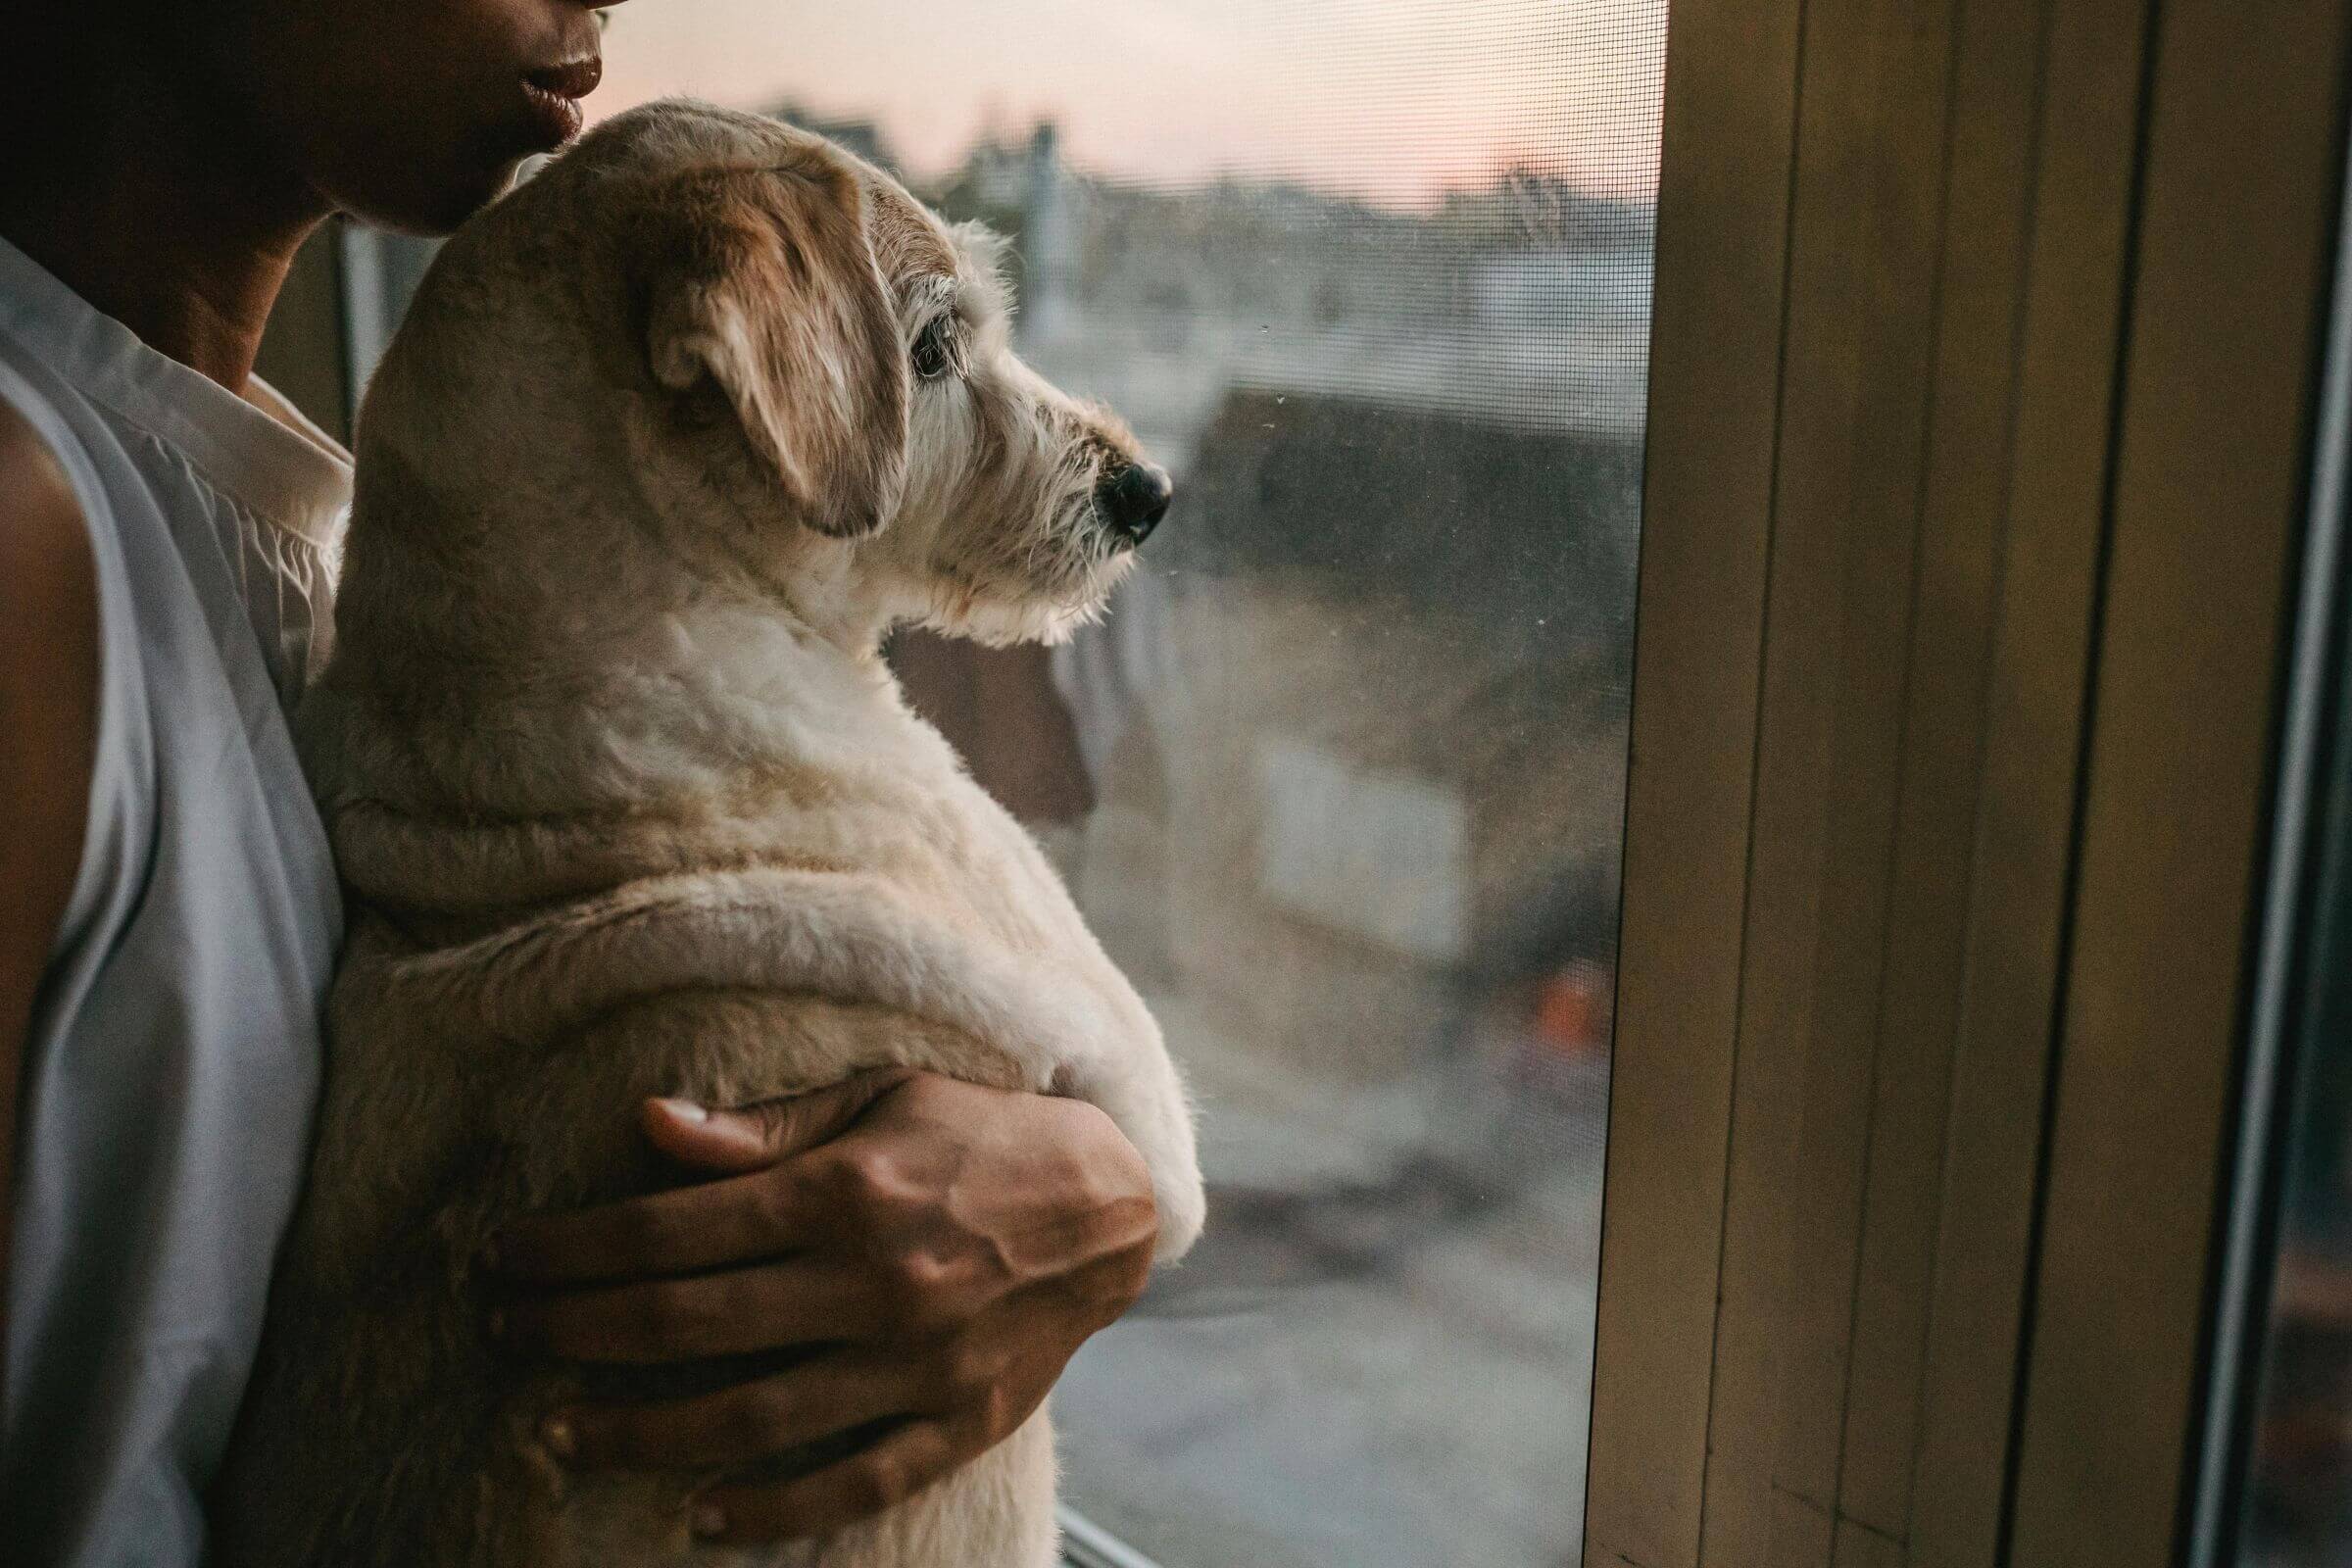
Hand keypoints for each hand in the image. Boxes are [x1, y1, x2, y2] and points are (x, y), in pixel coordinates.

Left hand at [489, 1068, 1158, 1542]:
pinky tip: (699, 1517)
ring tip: (560, 1435)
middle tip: (504, 1339)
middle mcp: (872, 1282)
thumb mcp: (883, 1096)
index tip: (505, 1259)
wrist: (1112, 1203)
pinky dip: (772, 1510)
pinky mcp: (958, 1420)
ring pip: (748, 1416)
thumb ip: (766, 1128)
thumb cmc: (982, 1134)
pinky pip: (852, 1481)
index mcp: (845, 1191)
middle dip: (575, 1332)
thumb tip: (649, 1125)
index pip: (670, 1230)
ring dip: (640, 1432)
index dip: (571, 1248)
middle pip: (686, 1323)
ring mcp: (914, 1362)